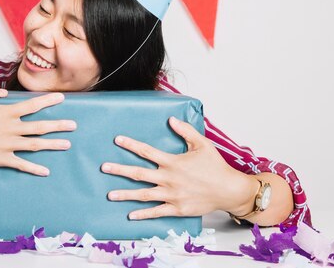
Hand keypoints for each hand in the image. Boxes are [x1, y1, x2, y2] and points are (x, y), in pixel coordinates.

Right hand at [0, 85, 76, 175]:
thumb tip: (5, 91)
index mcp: (5, 113)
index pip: (32, 105)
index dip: (48, 101)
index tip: (62, 98)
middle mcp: (10, 129)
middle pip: (40, 127)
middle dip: (58, 125)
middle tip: (74, 125)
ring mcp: (7, 145)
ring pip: (35, 145)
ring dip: (52, 145)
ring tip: (67, 144)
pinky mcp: (1, 159)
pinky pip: (21, 164)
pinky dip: (34, 168)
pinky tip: (46, 171)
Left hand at [101, 116, 255, 219]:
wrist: (229, 190)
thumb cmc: (216, 166)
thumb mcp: (202, 144)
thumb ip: (185, 131)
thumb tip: (171, 119)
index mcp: (172, 162)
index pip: (146, 151)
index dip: (131, 145)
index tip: (117, 140)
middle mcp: (169, 179)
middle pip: (139, 174)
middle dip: (119, 170)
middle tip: (104, 168)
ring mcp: (172, 195)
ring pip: (143, 195)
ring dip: (125, 195)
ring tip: (110, 194)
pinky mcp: (177, 208)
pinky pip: (156, 212)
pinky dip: (143, 214)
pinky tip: (130, 215)